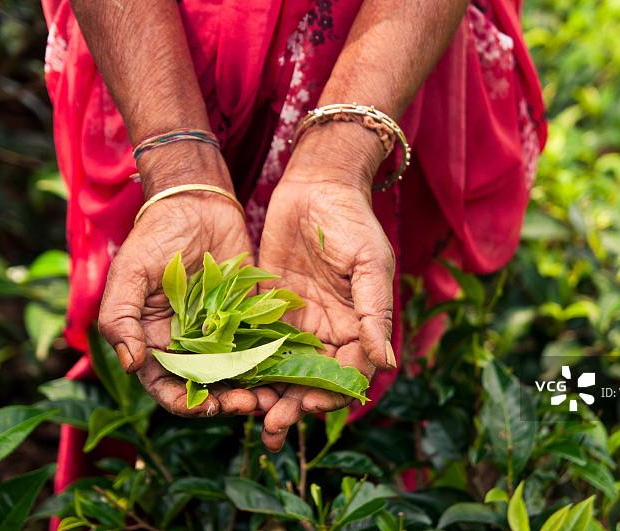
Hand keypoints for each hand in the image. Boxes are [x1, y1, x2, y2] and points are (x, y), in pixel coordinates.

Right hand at [98, 147, 263, 416]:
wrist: (198, 204)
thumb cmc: (155, 236)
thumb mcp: (130, 273)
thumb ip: (121, 317)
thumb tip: (130, 363)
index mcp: (155, 342)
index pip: (169, 387)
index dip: (188, 404)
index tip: (210, 407)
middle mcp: (188, 345)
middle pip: (208, 388)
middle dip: (228, 401)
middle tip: (251, 403)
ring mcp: (220, 333)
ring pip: (238, 373)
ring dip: (253, 388)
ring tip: (273, 394)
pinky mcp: (247, 317)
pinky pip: (259, 346)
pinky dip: (270, 361)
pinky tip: (285, 368)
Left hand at [256, 129, 396, 449]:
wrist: (316, 186)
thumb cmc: (352, 221)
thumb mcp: (370, 264)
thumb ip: (374, 313)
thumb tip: (386, 361)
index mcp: (356, 324)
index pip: (347, 371)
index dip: (331, 393)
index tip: (311, 407)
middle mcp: (327, 329)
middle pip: (312, 378)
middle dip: (295, 405)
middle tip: (274, 426)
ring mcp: (296, 320)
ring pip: (283, 368)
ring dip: (271, 394)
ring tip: (253, 417)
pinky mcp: (268, 307)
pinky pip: (257, 342)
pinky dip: (248, 365)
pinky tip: (232, 382)